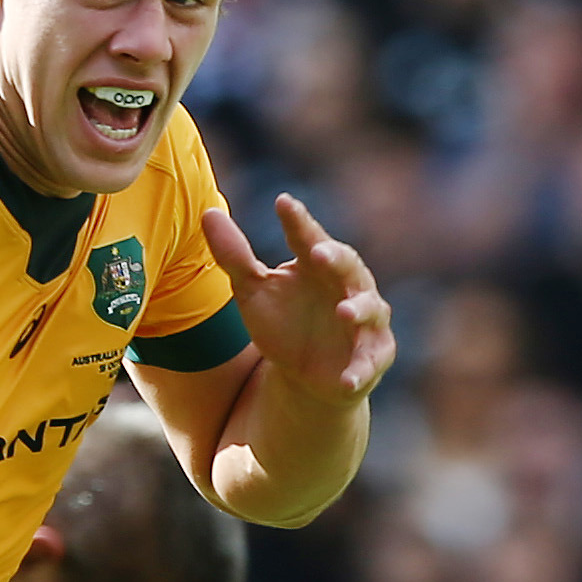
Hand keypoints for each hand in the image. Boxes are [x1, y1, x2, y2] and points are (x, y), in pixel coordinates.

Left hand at [202, 194, 392, 403]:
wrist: (304, 376)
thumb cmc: (283, 324)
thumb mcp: (253, 292)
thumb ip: (235, 256)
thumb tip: (208, 213)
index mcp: (317, 264)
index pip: (307, 237)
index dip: (298, 221)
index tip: (282, 202)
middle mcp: (348, 285)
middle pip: (347, 265)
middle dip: (335, 258)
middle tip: (317, 252)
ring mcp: (365, 320)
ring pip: (370, 309)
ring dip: (359, 309)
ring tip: (344, 312)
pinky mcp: (373, 356)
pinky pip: (370, 362)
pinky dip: (361, 370)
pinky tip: (348, 380)